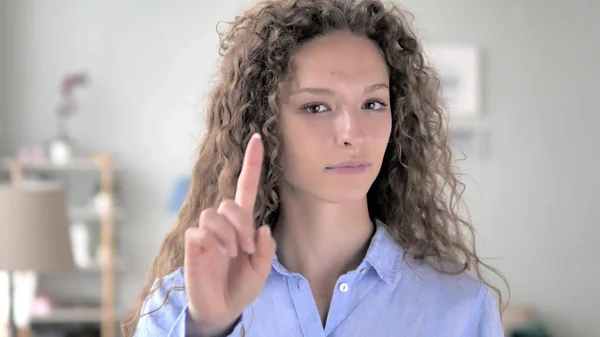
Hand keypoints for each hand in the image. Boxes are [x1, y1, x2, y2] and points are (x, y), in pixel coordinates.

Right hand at [184, 133, 276, 335]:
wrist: (222, 308)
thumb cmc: (240, 286)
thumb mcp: (261, 270)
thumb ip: (265, 249)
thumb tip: (261, 228)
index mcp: (242, 224)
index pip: (245, 186)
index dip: (252, 163)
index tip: (257, 138)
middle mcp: (223, 223)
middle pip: (229, 203)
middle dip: (241, 223)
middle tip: (246, 247)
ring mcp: (206, 232)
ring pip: (214, 214)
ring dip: (228, 233)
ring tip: (232, 253)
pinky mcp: (193, 243)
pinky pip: (200, 230)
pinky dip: (213, 241)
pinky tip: (220, 254)